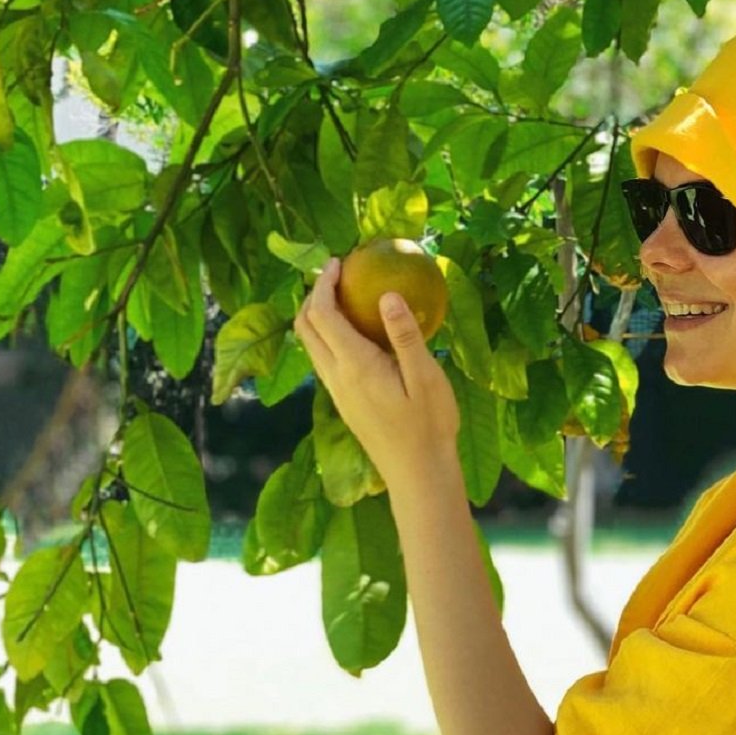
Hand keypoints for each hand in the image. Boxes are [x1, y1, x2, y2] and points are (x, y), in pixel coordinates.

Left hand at [294, 257, 460, 490]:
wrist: (418, 473)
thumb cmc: (429, 425)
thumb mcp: (426, 377)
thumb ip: (405, 336)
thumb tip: (387, 295)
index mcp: (354, 366)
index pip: (323, 314)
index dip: (324, 283)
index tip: (340, 261)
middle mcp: (336, 377)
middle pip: (305, 327)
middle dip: (313, 294)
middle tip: (337, 273)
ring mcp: (337, 392)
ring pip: (311, 345)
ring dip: (318, 316)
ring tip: (344, 296)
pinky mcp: (344, 402)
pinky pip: (324, 360)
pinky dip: (329, 335)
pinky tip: (357, 332)